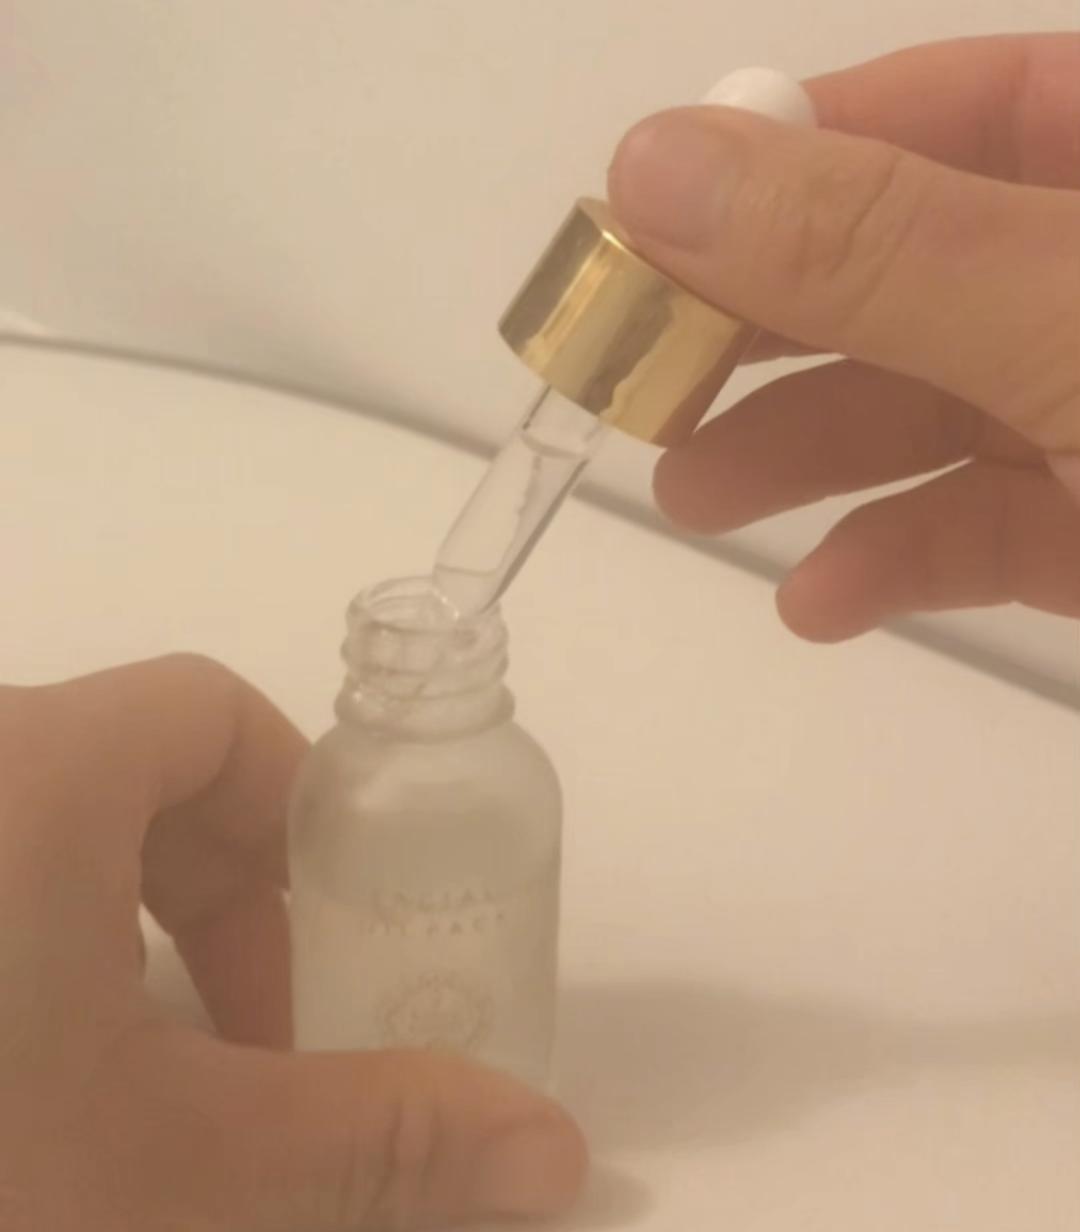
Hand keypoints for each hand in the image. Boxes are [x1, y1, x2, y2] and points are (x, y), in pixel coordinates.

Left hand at [0, 657, 584, 1231]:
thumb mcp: (170, 1168)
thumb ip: (379, 1140)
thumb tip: (558, 1147)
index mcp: (24, 770)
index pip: (211, 712)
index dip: (300, 820)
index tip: (319, 958)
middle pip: (125, 774)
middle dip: (216, 907)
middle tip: (244, 1047)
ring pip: (31, 839)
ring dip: (111, 940)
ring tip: (129, 1084)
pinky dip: (21, 960)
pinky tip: (18, 1091)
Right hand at [608, 34, 1079, 639]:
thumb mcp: (1066, 321)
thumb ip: (873, 247)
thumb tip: (656, 164)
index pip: (953, 109)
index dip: (795, 155)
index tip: (650, 223)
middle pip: (917, 268)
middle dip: (771, 325)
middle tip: (643, 373)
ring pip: (936, 410)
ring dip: (803, 452)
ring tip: (692, 498)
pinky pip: (983, 529)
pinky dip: (893, 560)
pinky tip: (818, 602)